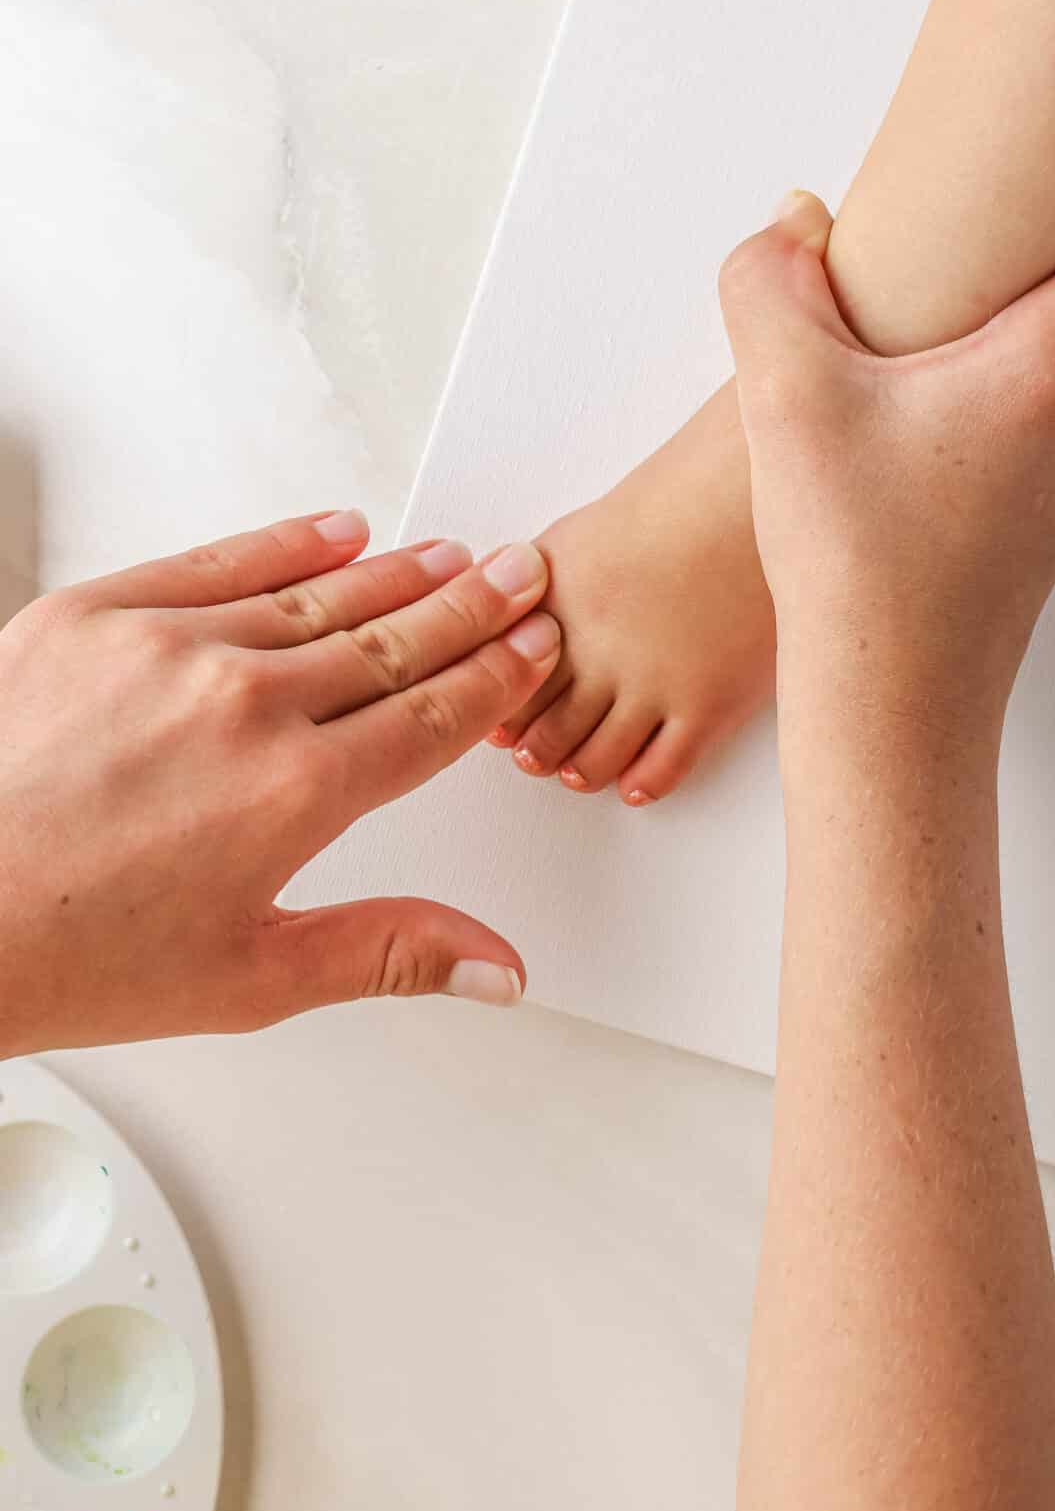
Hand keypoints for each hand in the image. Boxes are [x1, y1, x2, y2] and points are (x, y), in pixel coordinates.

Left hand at [0, 511, 562, 1054]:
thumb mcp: (248, 979)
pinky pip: (218, 562)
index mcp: (297, 795)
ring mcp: (170, 647)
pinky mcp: (96, 613)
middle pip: (393, 642)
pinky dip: (286, 544)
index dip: (494, 676)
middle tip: (516, 575)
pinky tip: (335, 532)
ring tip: (445, 556)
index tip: (529, 646)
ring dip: (394, 574)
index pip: (432, 717)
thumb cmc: (70, 954)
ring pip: (317, 595)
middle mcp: (247, 705)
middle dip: (468, 607)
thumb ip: (387, 953)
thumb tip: (496, 967)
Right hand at [718, 171, 1054, 734]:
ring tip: (933, 305)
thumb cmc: (859, 561)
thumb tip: (790, 226)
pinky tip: (928, 387)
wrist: (894, 701)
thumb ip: (769, 283)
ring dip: (1024, 304)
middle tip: (971, 207)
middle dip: (1053, 229)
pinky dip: (1015, 367)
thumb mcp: (784, 398)